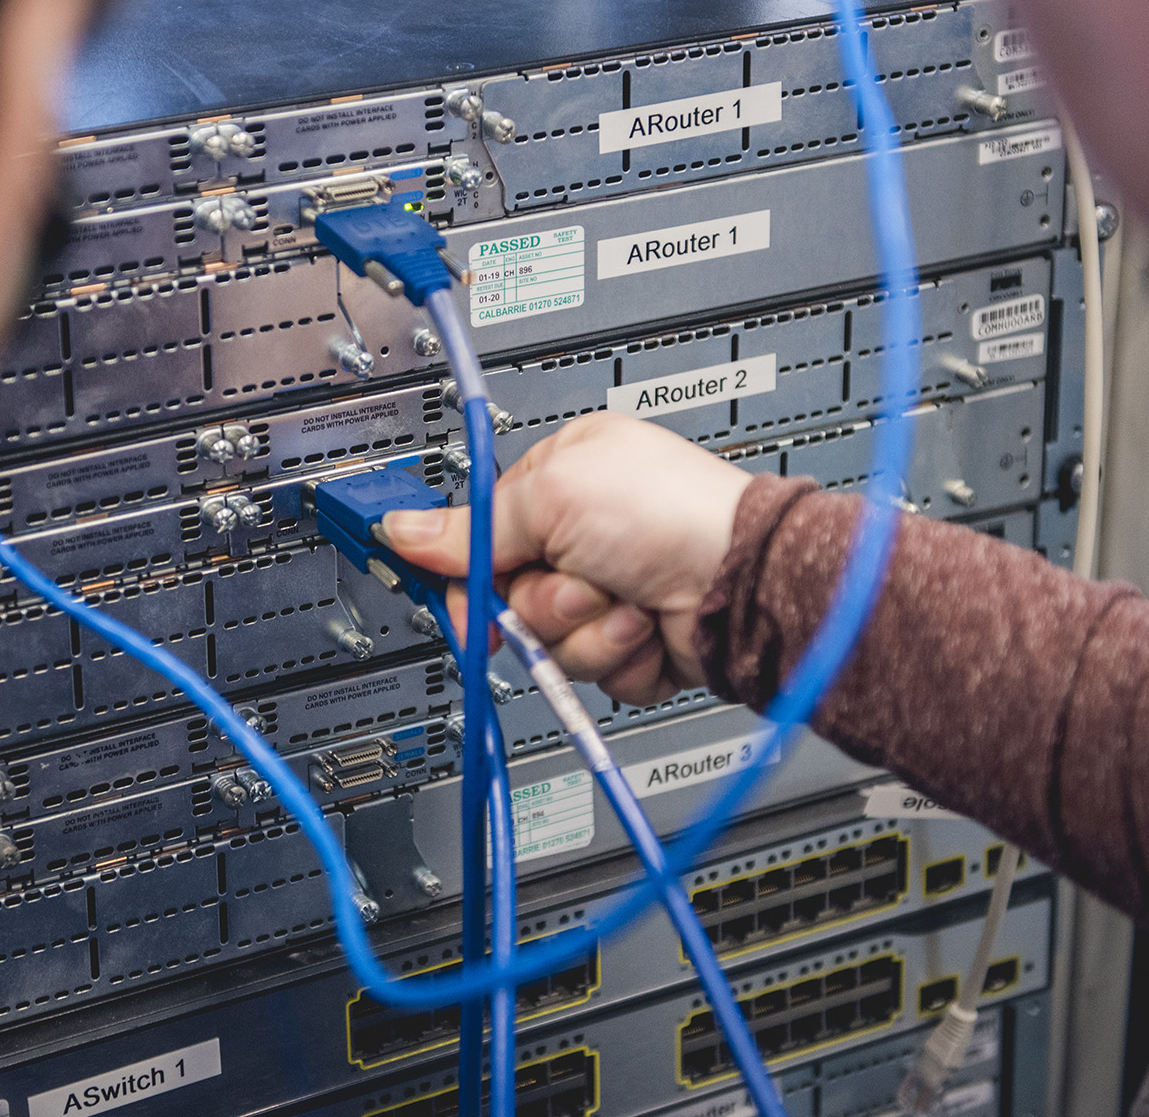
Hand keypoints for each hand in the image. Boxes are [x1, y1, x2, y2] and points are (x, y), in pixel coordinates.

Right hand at [381, 412, 750, 704]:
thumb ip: (475, 522)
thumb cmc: (674, 516)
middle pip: (512, 596)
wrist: (744, 586)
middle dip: (545, 604)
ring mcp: (611, 589)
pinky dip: (620, 657)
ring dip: (587, 631)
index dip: (471, 574)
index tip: (467, 601)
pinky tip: (649, 627)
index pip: (481, 534)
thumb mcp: (555, 496)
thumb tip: (404, 529)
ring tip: (628, 602)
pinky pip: (593, 670)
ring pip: (550, 641)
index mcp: (563, 479)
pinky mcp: (634, 639)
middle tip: (582, 585)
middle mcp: (585, 532)